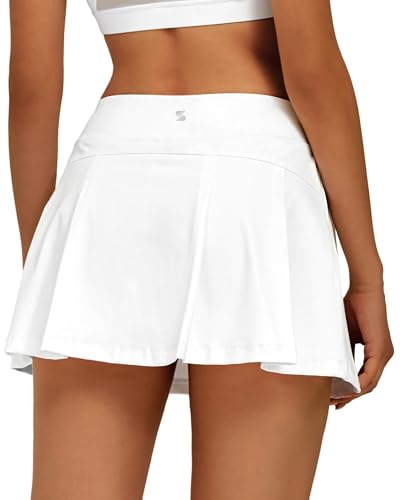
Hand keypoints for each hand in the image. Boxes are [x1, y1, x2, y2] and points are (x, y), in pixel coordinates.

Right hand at [331, 284, 393, 409]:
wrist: (364, 288)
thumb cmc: (353, 306)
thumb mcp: (344, 334)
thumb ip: (342, 350)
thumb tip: (331, 366)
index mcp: (376, 352)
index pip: (366, 378)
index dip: (351, 391)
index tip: (336, 398)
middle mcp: (383, 355)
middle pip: (368, 385)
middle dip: (350, 397)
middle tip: (333, 404)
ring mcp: (384, 353)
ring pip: (370, 383)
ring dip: (353, 394)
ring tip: (336, 400)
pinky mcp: (380, 349)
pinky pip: (371, 374)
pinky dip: (359, 384)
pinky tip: (348, 390)